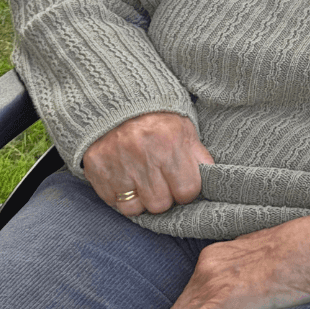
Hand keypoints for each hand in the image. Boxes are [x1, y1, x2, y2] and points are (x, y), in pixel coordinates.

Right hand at [83, 112, 213, 216]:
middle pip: (161, 204)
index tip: (182, 183)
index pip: (187, 191)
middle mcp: (144, 155)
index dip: (187, 191)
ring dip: (141, 200)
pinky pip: (113, 203)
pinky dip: (120, 196)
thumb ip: (198, 156)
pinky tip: (125, 179)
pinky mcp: (97, 171)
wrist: (114, 100)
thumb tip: (211, 181)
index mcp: (170, 142)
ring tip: (142, 182)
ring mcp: (118, 165)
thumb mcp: (184, 128)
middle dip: (164, 197)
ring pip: (136, 208)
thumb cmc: (156, 117)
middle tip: (161, 182)